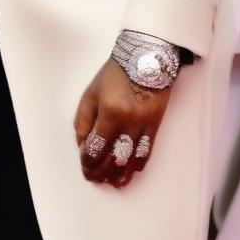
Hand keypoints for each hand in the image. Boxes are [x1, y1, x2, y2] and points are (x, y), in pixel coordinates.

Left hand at [73, 58, 171, 188]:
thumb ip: (84, 120)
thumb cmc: (115, 73)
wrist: (147, 58)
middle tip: (95, 178)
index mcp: (109, 111)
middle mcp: (128, 121)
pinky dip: (137, 164)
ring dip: (120, 173)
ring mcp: (144, 124)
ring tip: (112, 181)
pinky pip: (147, 151)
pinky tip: (130, 171)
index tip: (85, 167)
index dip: (88, 162)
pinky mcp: (156, 124)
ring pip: (131, 159)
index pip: (96, 147)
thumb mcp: (92, 93)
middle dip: (102, 171)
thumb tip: (83, 146)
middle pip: (113, 157)